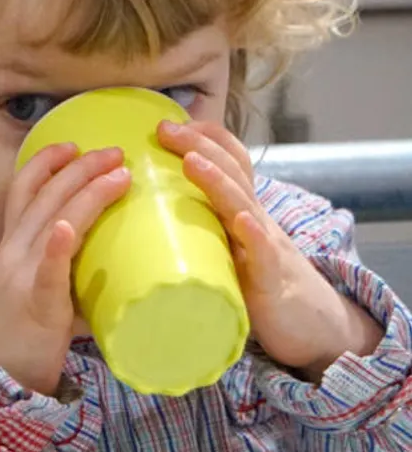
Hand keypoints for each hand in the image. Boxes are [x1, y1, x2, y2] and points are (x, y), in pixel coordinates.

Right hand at [0, 144, 131, 395]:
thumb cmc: (21, 340)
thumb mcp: (40, 293)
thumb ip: (69, 276)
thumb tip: (117, 270)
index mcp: (13, 249)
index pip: (23, 192)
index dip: (45, 163)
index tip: (72, 143)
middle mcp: (14, 254)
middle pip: (43, 196)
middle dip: (79, 167)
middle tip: (114, 150)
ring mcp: (22, 277)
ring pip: (51, 221)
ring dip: (86, 192)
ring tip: (119, 173)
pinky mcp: (36, 305)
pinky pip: (47, 271)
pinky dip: (59, 246)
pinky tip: (70, 227)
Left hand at [158, 120, 381, 378]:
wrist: (310, 327)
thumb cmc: (258, 288)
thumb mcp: (226, 250)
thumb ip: (197, 232)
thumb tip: (140, 221)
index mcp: (241, 213)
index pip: (230, 162)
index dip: (205, 138)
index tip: (169, 123)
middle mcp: (254, 221)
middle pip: (232, 173)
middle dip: (201, 146)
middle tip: (166, 129)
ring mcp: (264, 247)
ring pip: (243, 205)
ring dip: (219, 180)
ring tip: (193, 160)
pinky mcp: (270, 280)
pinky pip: (264, 254)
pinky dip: (254, 235)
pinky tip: (244, 221)